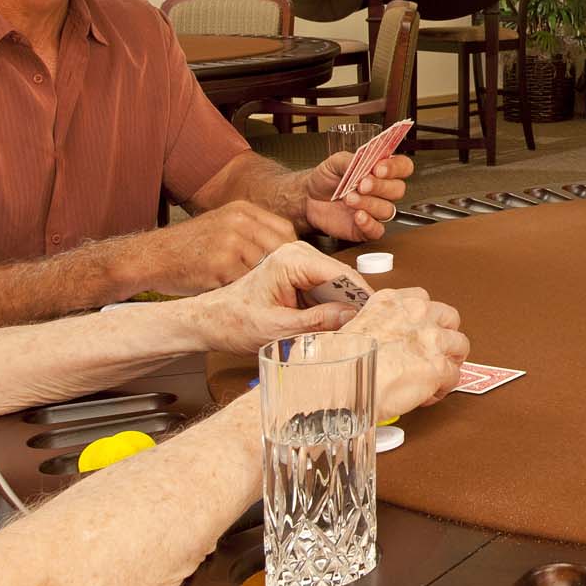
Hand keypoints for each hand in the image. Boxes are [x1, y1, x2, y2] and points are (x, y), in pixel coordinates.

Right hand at [133, 200, 296, 295]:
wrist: (152, 257)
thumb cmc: (189, 247)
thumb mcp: (222, 226)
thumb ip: (251, 232)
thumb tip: (287, 252)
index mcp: (242, 210)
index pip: (285, 230)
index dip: (291, 251)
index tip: (290, 268)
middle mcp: (239, 222)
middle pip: (281, 249)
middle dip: (282, 269)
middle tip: (279, 285)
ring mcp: (230, 243)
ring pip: (265, 268)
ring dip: (262, 283)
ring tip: (254, 291)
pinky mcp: (221, 265)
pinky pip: (246, 283)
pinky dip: (244, 292)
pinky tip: (235, 294)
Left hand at [187, 240, 371, 354]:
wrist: (210, 320)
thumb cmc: (233, 320)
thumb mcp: (278, 328)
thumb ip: (317, 321)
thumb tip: (351, 316)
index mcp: (291, 260)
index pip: (341, 273)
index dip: (361, 296)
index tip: (376, 315)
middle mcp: (297, 254)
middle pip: (342, 278)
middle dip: (352, 303)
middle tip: (363, 328)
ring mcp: (298, 263)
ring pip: (336, 285)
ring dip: (342, 307)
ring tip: (347, 330)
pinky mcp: (298, 275)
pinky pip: (325, 289)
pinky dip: (330, 307)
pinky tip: (330, 325)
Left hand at [303, 153, 412, 242]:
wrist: (308, 198)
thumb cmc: (325, 179)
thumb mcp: (336, 162)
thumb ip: (352, 160)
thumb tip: (365, 162)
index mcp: (381, 171)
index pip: (403, 167)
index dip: (395, 168)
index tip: (378, 168)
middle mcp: (382, 191)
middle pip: (398, 189)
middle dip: (380, 186)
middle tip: (361, 184)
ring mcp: (376, 210)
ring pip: (387, 210)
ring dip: (369, 203)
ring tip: (349, 198)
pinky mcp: (366, 228)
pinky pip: (378, 230)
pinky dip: (369, 223)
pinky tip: (357, 216)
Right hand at [336, 288, 468, 418]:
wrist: (342, 385)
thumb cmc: (341, 363)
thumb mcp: (353, 327)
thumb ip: (376, 325)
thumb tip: (383, 337)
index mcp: (392, 301)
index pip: (423, 299)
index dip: (425, 318)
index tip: (421, 329)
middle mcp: (415, 314)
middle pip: (450, 318)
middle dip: (446, 335)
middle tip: (437, 351)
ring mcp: (430, 339)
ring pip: (460, 345)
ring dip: (450, 361)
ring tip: (436, 375)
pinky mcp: (438, 367)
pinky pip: (454, 376)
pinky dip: (443, 387)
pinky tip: (428, 394)